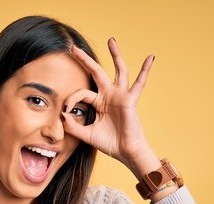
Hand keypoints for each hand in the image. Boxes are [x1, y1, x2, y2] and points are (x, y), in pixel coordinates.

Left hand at [62, 38, 158, 176]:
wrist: (125, 152)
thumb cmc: (110, 143)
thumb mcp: (86, 134)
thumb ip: (73, 126)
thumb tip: (62, 115)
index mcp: (99, 102)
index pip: (81, 93)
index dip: (71, 100)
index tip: (65, 111)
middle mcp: (109, 95)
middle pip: (96, 72)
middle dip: (85, 60)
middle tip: (73, 48)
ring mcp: (120, 95)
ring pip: (118, 70)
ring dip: (115, 55)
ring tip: (111, 40)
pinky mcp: (130, 99)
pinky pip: (140, 82)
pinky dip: (146, 70)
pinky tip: (151, 57)